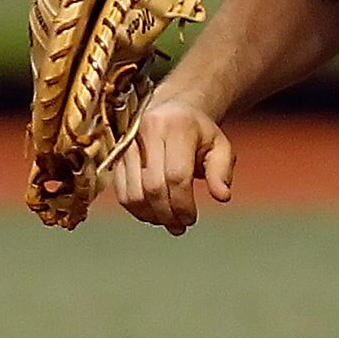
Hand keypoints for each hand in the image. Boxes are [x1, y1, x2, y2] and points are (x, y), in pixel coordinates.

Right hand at [111, 99, 234, 233]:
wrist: (172, 112)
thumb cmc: (199, 133)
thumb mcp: (220, 145)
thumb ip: (222, 171)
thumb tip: (223, 197)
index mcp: (177, 126)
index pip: (177, 175)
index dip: (183, 204)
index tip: (191, 219)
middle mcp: (147, 131)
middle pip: (153, 187)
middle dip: (167, 213)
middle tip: (180, 226)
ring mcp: (127, 143)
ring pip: (133, 193)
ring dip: (151, 215)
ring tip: (168, 222)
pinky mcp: (115, 156)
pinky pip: (121, 192)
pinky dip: (136, 210)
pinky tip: (153, 214)